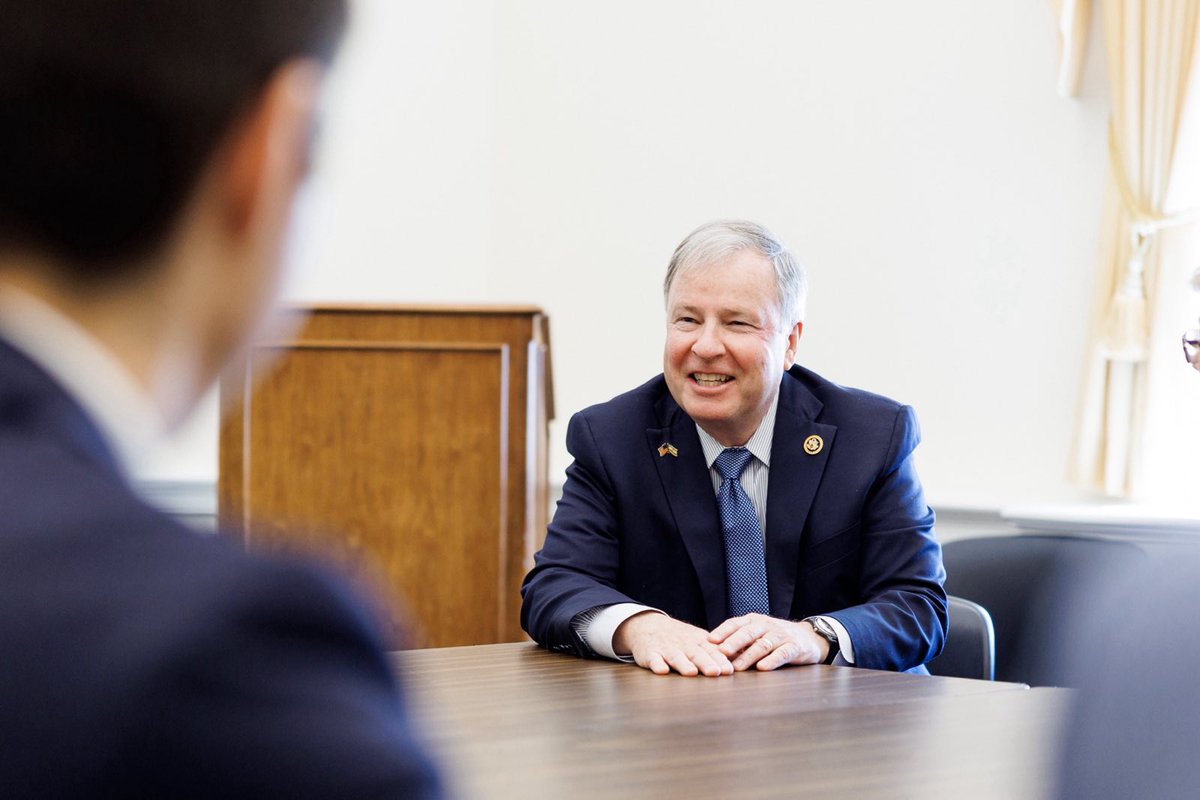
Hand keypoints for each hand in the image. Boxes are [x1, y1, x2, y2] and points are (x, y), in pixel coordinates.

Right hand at [613, 611, 734, 676]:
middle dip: (706, 663)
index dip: (720, 660)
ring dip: (684, 664)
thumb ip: (717, 652)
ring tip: (691, 672)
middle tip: (715, 672)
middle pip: (696, 654)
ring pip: (676, 656)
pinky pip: (653, 659)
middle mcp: (683, 644)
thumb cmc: (680, 639)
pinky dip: (657, 664)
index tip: (729, 670)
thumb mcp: (699, 641)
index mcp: (697, 642)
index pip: (711, 651)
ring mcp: (666, 648)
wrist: (649, 625)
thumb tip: (745, 659)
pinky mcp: (650, 653)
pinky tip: (661, 670)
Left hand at [708, 613, 829, 670]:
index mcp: (754, 620)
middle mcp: (767, 625)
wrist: (809, 637)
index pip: (735, 623)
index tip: (709, 641)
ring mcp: (781, 635)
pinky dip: (771, 661)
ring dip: (748, 656)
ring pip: (762, 645)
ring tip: (737, 667)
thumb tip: (714, 652)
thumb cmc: (776, 637)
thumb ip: (740, 641)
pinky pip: (782, 654)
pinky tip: (762, 668)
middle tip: (720, 653)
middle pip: (747, 633)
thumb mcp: (758, 633)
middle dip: (733, 643)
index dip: (722, 631)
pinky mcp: (794, 647)